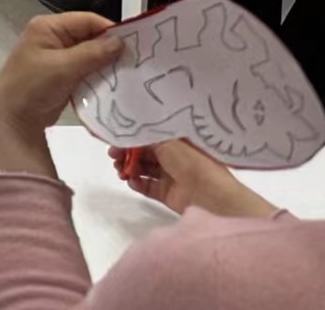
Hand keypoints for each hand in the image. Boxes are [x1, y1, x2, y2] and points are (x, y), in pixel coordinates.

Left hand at [0, 14, 122, 175]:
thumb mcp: (63, 67)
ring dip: (105, 65)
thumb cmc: (31, 87)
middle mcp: (52, 38)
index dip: (110, 30)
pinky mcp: (62, 75)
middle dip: (110, 49)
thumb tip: (118, 42)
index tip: (134, 44)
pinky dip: (97, 76)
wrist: (13, 119)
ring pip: (90, 55)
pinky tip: (113, 84)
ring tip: (127, 74)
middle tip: (134, 61)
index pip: (87, 20)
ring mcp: (57, 58)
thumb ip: (92, 53)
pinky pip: (85, 71)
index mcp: (47, 27)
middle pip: (90, 37)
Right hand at [111, 140, 278, 218]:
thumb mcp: (168, 142)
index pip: (150, 136)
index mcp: (178, 141)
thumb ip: (145, 135)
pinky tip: (130, 181)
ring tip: (119, 169)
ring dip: (129, 168)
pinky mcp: (168, 194)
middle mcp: (175, 157)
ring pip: (144, 169)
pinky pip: (148, 187)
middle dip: (127, 153)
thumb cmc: (192, 163)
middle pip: (145, 153)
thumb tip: (128, 127)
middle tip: (113, 156)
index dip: (132, 136)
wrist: (211, 198)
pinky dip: (137, 184)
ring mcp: (172, 176)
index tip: (115, 138)